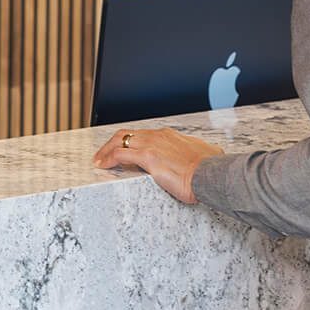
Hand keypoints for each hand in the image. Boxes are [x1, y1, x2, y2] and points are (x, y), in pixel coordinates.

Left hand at [93, 127, 224, 204]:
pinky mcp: (148, 157)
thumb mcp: (205, 155)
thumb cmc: (211, 170)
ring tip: (98, 161)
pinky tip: (102, 165)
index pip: (143, 135)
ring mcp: (152, 145)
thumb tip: (209, 155)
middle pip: (127, 134)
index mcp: (170, 136)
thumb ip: (199, 154)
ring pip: (120, 141)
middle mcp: (159, 136)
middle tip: (103, 154)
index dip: (130, 142)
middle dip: (112, 143)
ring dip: (105, 151)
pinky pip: (120, 154)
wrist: (212, 175)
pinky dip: (108, 158)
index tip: (123, 150)